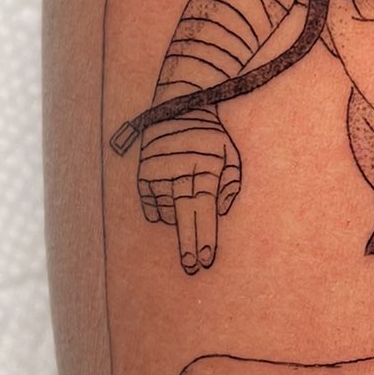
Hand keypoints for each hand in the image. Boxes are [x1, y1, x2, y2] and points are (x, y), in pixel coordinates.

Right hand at [137, 108, 241, 272]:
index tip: (205, 259)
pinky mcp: (142, 176)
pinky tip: (172, 192)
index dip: (205, 236)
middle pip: (183, 217)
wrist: (177, 106)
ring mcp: (157, 175)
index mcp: (204, 169)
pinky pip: (153, 208)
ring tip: (187, 188)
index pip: (205, 210)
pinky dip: (164, 208)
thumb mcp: (231, 155)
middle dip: (188, 245)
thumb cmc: (210, 136)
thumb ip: (231, 185)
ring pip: (170, 213)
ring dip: (180, 213)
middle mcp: (178, 173)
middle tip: (192, 268)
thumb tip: (217, 210)